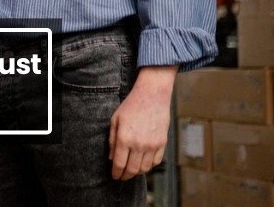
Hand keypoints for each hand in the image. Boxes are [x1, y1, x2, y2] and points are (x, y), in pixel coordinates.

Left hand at [109, 65, 175, 180]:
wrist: (152, 96)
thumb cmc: (131, 106)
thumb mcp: (115, 120)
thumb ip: (112, 140)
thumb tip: (111, 158)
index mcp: (125, 138)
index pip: (119, 164)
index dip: (116, 173)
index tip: (114, 176)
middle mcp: (139, 144)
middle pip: (132, 170)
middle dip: (125, 176)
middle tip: (122, 177)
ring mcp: (152, 145)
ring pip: (145, 168)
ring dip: (137, 172)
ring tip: (132, 171)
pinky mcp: (162, 143)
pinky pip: (156, 162)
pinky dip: (149, 166)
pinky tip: (143, 163)